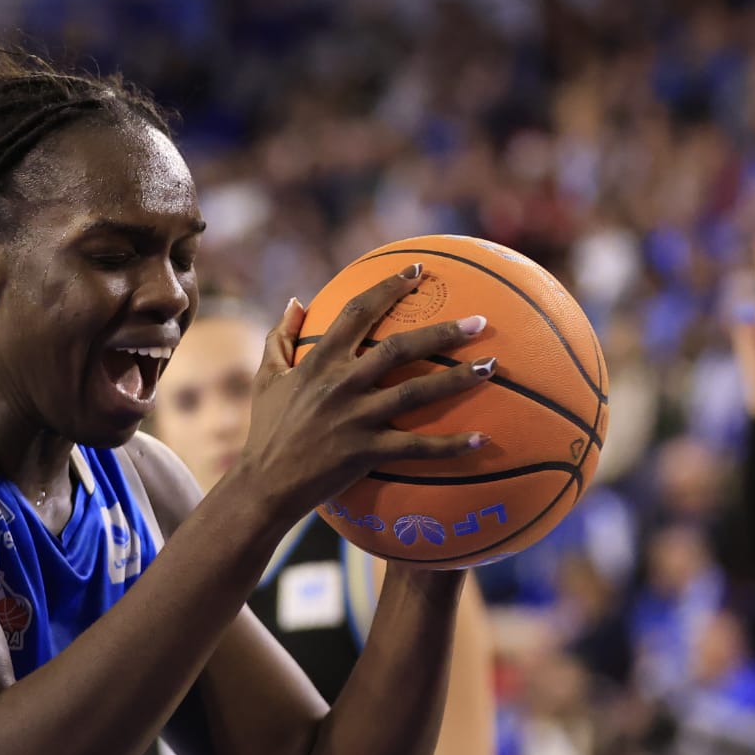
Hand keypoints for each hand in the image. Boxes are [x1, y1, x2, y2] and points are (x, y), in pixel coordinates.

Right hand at [239, 265, 493, 523]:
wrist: (263, 484)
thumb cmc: (267, 430)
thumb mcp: (266, 378)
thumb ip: (280, 337)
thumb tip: (295, 301)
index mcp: (319, 361)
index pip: (358, 311)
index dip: (388, 287)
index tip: (417, 270)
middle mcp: (341, 384)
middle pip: (398, 348)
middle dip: (441, 332)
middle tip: (479, 321)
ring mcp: (356, 418)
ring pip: (415, 392)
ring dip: (457, 379)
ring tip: (491, 366)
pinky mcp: (366, 452)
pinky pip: (416, 447)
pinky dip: (450, 445)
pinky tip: (482, 440)